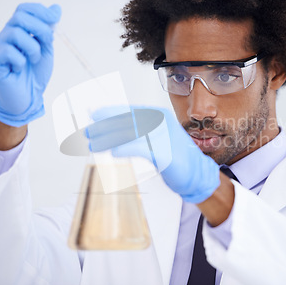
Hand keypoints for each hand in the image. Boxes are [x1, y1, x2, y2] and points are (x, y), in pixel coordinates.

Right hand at [0, 3, 60, 126]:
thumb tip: (56, 7)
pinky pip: (9, 52)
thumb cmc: (35, 74)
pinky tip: (19, 70)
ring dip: (33, 48)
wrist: (28, 98)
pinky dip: (21, 61)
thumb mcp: (47, 50)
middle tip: (48, 43)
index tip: (55, 19)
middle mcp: (5, 36)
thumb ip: (49, 30)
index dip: (40, 11)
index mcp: (18, 31)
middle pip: (19, 17)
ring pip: (15, 33)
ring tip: (34, 60)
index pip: (23, 9)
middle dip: (40, 28)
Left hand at [85, 106, 219, 202]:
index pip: (129, 110)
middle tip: (88, 132)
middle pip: (126, 121)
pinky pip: (141, 149)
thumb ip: (140, 132)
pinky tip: (113, 152)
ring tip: (93, 144)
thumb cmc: (175, 156)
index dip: (110, 111)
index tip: (93, 113)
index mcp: (159, 115)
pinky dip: (125, 149)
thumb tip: (114, 129)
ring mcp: (164, 137)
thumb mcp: (157, 138)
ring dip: (108, 139)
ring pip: (129, 134)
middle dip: (104, 126)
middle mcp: (161, 123)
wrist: (197, 174)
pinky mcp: (165, 154)